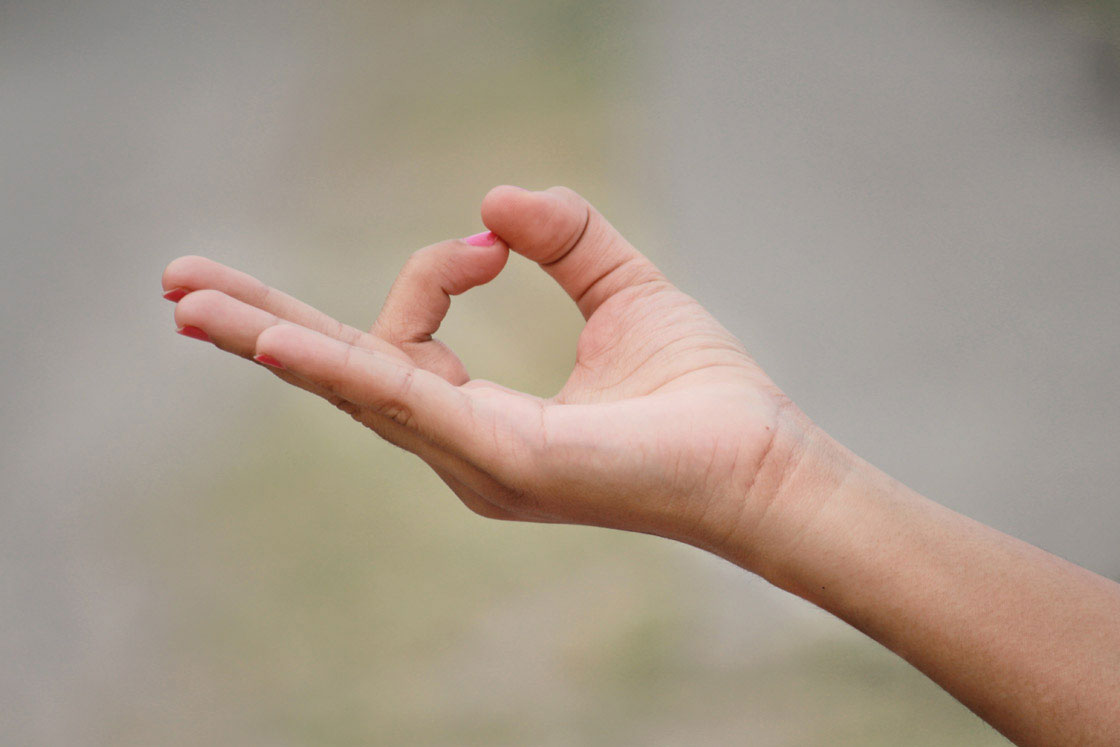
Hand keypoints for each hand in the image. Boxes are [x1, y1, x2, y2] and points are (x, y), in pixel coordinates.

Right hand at [163, 186, 802, 559]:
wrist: (759, 461)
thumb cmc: (697, 394)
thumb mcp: (623, 292)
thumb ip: (566, 238)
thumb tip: (495, 201)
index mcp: (478, 414)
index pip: (405, 337)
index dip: (434, 272)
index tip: (494, 242)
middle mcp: (460, 445)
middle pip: (341, 376)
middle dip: (261, 327)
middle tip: (178, 286)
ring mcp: (474, 461)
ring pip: (354, 389)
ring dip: (271, 340)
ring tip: (188, 301)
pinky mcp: (504, 461)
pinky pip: (407, 404)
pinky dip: (342, 370)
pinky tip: (276, 342)